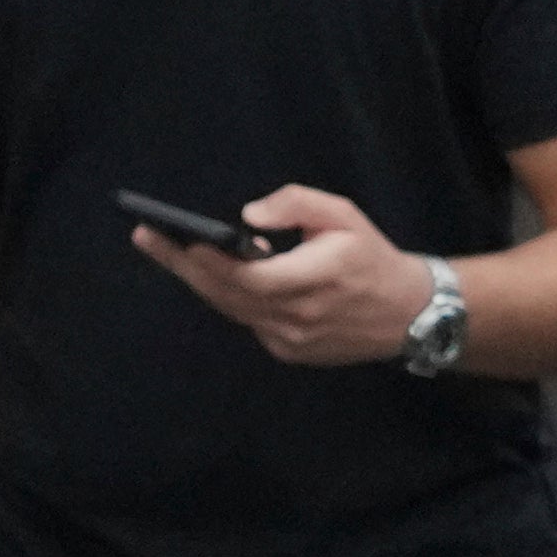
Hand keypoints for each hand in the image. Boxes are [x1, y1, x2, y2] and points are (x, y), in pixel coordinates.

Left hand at [126, 185, 432, 367]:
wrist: (410, 314)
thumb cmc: (372, 257)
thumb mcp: (345, 216)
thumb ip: (297, 204)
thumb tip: (247, 218)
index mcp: (317, 279)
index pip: (249, 275)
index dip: (209, 259)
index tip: (175, 236)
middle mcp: (299, 317)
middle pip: (226, 294)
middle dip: (182, 265)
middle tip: (146, 237)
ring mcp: (291, 341)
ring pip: (231, 309)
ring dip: (199, 281)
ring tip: (169, 251)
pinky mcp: (289, 352)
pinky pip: (248, 321)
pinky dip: (231, 298)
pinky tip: (217, 276)